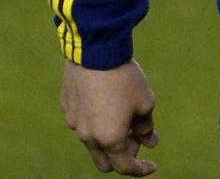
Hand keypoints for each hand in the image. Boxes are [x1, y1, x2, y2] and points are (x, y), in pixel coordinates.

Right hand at [61, 59, 158, 174]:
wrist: (95, 52)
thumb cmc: (124, 78)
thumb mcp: (145, 103)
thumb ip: (146, 127)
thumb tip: (149, 142)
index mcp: (109, 139)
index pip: (125, 167)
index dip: (140, 170)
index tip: (152, 166)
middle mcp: (88, 136)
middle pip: (105, 162)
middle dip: (122, 156)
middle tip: (137, 139)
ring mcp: (74, 123)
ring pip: (92, 143)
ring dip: (108, 139)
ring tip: (124, 118)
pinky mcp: (67, 108)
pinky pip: (82, 124)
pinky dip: (96, 122)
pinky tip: (107, 103)